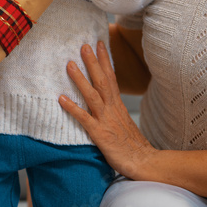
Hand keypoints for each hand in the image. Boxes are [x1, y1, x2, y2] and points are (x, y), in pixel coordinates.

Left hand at [60, 41, 154, 179]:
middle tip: (83, 45)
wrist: (145, 162)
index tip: (99, 44)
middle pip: (102, 81)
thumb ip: (113, 112)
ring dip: (80, 79)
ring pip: (92, 95)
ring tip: (69, 64)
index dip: (105, 60)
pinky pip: (84, 118)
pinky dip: (73, 108)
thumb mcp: (123, 123)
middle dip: (93, 62)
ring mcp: (106, 120)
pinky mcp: (100, 134)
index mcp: (118, 105)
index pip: (111, 77)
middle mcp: (112, 109)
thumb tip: (106, 104)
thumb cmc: (133, 146)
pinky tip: (61, 99)